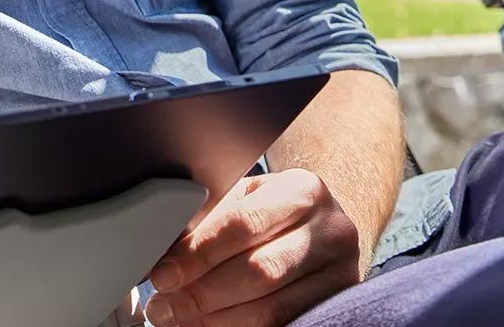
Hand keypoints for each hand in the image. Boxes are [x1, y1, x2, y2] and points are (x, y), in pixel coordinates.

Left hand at [144, 169, 360, 326]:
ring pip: (273, 308)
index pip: (243, 223)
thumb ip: (213, 216)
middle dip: (202, 292)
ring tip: (181, 321)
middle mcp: (331, 231)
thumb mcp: (249, 196)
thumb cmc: (275, 208)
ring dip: (218, 319)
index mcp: (303, 190)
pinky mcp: (340, 307)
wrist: (324, 227)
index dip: (199, 253)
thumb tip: (165, 250)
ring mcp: (342, 274)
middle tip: (163, 306)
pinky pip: (284, 325)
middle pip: (259, 271)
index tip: (162, 274)